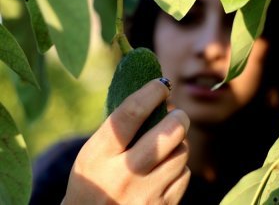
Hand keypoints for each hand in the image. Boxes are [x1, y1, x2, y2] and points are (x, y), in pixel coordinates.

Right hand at [62, 79, 189, 204]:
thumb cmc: (95, 179)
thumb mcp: (94, 153)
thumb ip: (121, 128)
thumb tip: (158, 94)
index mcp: (98, 156)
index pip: (130, 115)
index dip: (150, 93)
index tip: (161, 84)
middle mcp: (122, 176)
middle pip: (169, 133)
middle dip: (179, 117)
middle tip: (177, 114)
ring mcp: (145, 195)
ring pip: (181, 153)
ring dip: (178, 144)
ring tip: (165, 146)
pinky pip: (184, 175)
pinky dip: (178, 168)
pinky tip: (164, 171)